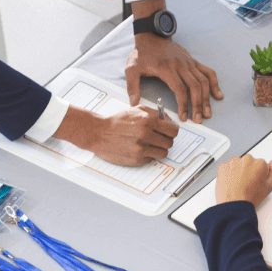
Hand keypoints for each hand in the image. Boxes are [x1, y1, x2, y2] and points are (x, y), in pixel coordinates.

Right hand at [61, 106, 175, 166]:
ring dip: (158, 150)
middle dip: (165, 140)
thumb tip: (168, 121)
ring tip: (149, 145)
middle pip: (170, 142)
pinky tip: (139, 149)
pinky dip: (147, 156)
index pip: (174, 130)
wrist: (97, 133)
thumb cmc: (116, 121)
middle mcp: (145, 134)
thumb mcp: (136, 110)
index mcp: (148, 120)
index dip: (172, 131)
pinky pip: (151, 159)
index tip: (168, 132)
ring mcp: (141, 148)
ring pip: (163, 153)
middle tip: (158, 139)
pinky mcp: (136, 159)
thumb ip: (155, 114)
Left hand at [125, 35, 222, 121]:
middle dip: (198, 105)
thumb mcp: (132, 68)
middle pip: (195, 87)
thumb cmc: (142, 54)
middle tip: (198, 120)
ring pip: (203, 81)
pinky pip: (208, 72)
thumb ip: (132, 86)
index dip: (183, 104)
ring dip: (207, 98)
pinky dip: (214, 84)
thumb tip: (134, 103)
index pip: (180, 89)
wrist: (152, 36)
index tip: (184, 117)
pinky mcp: (193, 62)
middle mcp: (181, 66)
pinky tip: (218, 95)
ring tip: (207, 113)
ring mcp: (189, 63)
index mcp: (167, 68)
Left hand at [215, 156, 271, 206]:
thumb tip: (271, 164)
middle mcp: (247, 159)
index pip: (261, 165)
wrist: (234, 204)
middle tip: (247, 184)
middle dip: (249, 171)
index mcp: (260, 163)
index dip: (259, 174)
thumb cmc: (250, 197)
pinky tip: (232, 182)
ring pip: (238, 164)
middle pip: (249, 163)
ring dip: (239, 171)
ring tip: (238, 184)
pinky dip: (229, 173)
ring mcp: (234, 162)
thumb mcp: (269, 187)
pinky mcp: (223, 166)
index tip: (255, 181)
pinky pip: (228, 167)